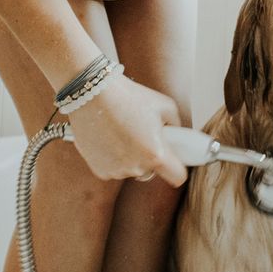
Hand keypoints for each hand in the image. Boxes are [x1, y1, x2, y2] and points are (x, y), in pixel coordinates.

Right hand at [67, 74, 187, 186]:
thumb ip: (176, 126)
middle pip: (153, 171)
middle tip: (143, 136)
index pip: (178, 177)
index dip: (178, 168)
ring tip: (124, 132)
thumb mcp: (165, 106)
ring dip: (132, 157)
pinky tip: (111, 137)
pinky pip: (115, 168)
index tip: (175, 159)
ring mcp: (116, 171)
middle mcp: (136, 168)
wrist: (93, 94)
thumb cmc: (130, 97)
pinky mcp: (99, 170)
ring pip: (133, 170)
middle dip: (151, 157)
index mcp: (156, 154)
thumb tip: (178, 136)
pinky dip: (115, 158)